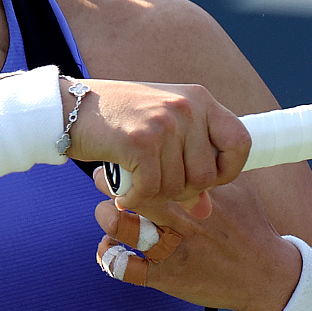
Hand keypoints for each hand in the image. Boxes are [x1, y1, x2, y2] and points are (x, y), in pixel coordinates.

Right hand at [63, 80, 249, 206]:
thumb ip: (187, 164)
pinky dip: (135, 197)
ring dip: (155, 194)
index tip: (207, 181)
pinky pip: (151, 189)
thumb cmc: (119, 121)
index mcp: (200, 100)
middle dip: (182, 191)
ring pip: (178, 187)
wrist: (70, 108)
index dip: (229, 170)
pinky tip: (124, 189)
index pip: (241, 142)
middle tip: (156, 183)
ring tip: (136, 180)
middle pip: (206, 176)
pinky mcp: (140, 142)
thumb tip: (205, 210)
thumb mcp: (162, 134)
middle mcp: (187, 108)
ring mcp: (164, 123)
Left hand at [91, 169, 299, 310]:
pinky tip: (109, 247)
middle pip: (133, 190)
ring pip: (121, 226)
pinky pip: (124, 268)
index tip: (128, 157)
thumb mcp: (238, 189)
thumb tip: (192, 142)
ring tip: (107, 212)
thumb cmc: (249, 227)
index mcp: (198, 193)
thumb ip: (212, 168)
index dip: (134, 159)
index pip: (156, 167)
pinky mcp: (166, 277)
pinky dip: (110, 256)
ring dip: (106, 216)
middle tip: (108, 179)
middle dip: (111, 182)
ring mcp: (172, 249)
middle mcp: (182, 219)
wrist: (265, 274)